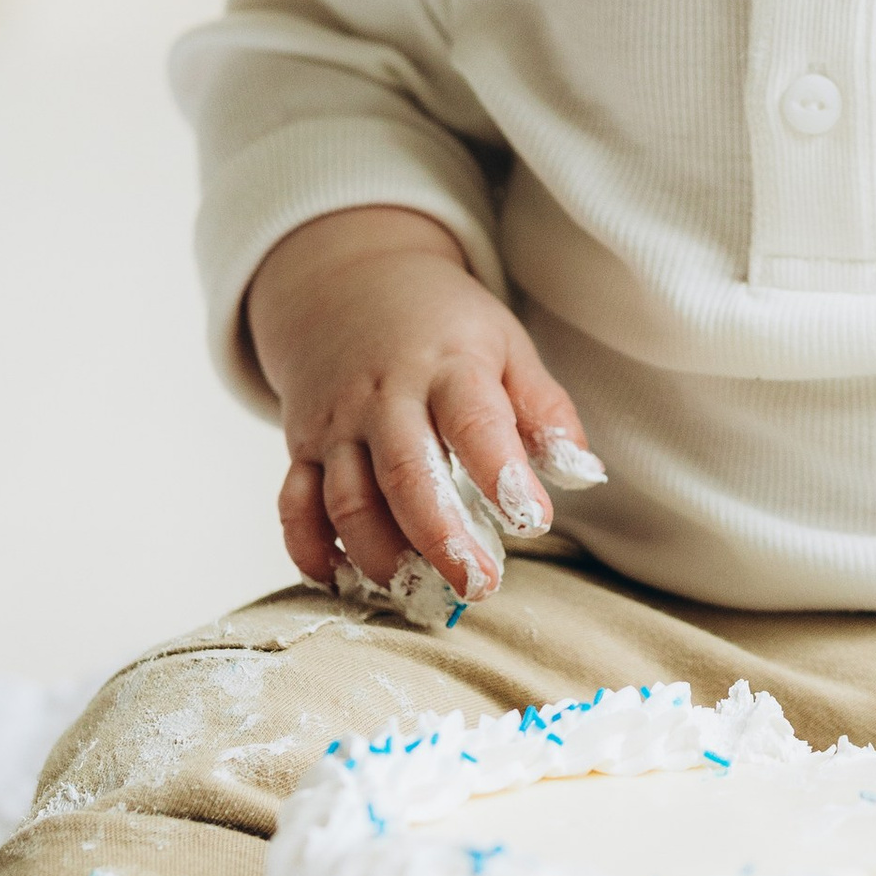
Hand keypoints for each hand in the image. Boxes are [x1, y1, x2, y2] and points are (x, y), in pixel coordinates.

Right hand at [245, 206, 600, 603]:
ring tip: (417, 593)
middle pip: (406, 474)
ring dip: (380, 555)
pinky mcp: (303, 446)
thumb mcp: (506, 345)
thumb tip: (581, 473)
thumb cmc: (444, 328)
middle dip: (441, 539)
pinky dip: (309, 549)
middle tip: (479, 586)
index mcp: (449, 367)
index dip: (502, 474)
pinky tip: (341, 581)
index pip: (475, 423)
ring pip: (347, 500)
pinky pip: (294, 504)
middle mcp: (385, 396)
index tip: (532, 520)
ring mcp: (337, 423)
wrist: (348, 283)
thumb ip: (544, 408)